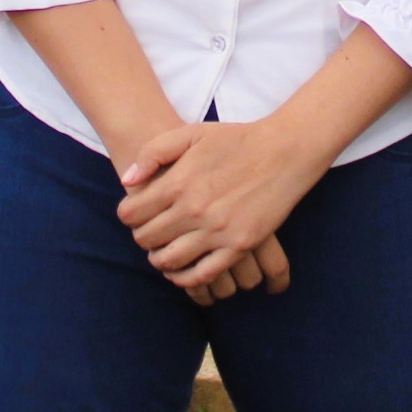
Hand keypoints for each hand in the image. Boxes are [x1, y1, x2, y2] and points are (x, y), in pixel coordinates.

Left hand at [116, 119, 325, 292]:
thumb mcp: (191, 133)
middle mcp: (194, 210)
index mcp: (178, 182)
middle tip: (148, 232)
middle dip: (141, 237)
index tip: (135, 213)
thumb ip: (153, 152)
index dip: (127, 215)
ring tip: (162, 252)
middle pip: (146, 239)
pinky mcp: (238, 245)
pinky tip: (182, 271)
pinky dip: (185, 278)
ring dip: (159, 260)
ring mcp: (217, 231)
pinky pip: (202, 275)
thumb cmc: (236, 140)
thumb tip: (128, 180)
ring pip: (169, 261)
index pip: (131, 214)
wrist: (284, 151)